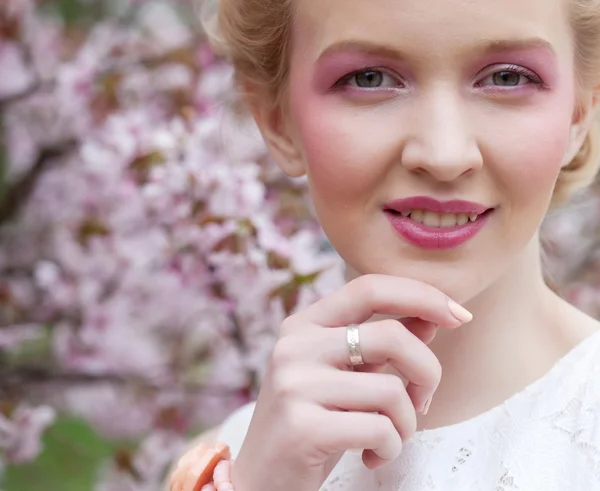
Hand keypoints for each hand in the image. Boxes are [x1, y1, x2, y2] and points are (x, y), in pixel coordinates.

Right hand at [231, 274, 471, 490]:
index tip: (459, 314)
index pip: (369, 288)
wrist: (261, 478)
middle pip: (391, 336)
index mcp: (304, 325)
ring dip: (406, 422)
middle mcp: (295, 346)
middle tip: (422, 402)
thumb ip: (381, 344)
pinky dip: (390, 448)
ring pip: (391, 390)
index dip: (421, 295)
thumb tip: (432, 318)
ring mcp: (295, 385)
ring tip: (388, 437)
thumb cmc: (311, 421)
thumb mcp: (344, 376)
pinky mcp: (302, 427)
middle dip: (427, 371)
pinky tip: (370, 455)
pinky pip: (379, 429)